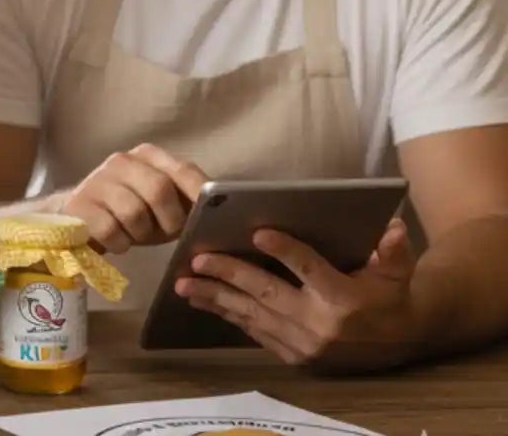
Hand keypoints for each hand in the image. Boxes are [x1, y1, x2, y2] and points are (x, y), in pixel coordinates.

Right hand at [58, 143, 209, 253]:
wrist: (77, 218)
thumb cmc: (129, 213)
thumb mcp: (160, 204)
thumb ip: (184, 200)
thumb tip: (217, 213)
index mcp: (148, 155)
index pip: (184, 170)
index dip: (200, 194)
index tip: (209, 217)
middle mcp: (122, 161)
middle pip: (159, 189)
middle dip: (169, 220)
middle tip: (166, 234)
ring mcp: (97, 180)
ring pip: (133, 213)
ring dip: (140, 234)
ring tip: (134, 236)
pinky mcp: (78, 204)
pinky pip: (110, 230)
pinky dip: (119, 243)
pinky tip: (115, 241)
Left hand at [175, 218, 418, 370]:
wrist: (399, 344)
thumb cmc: (391, 297)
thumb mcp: (398, 272)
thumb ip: (393, 250)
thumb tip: (392, 226)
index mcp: (344, 298)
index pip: (309, 270)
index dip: (285, 251)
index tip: (258, 233)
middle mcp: (320, 324)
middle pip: (268, 292)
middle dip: (230, 274)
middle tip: (198, 260)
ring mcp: (304, 344)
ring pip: (252, 315)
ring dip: (216, 298)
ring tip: (184, 284)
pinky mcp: (294, 357)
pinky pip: (255, 332)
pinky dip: (229, 315)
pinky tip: (203, 301)